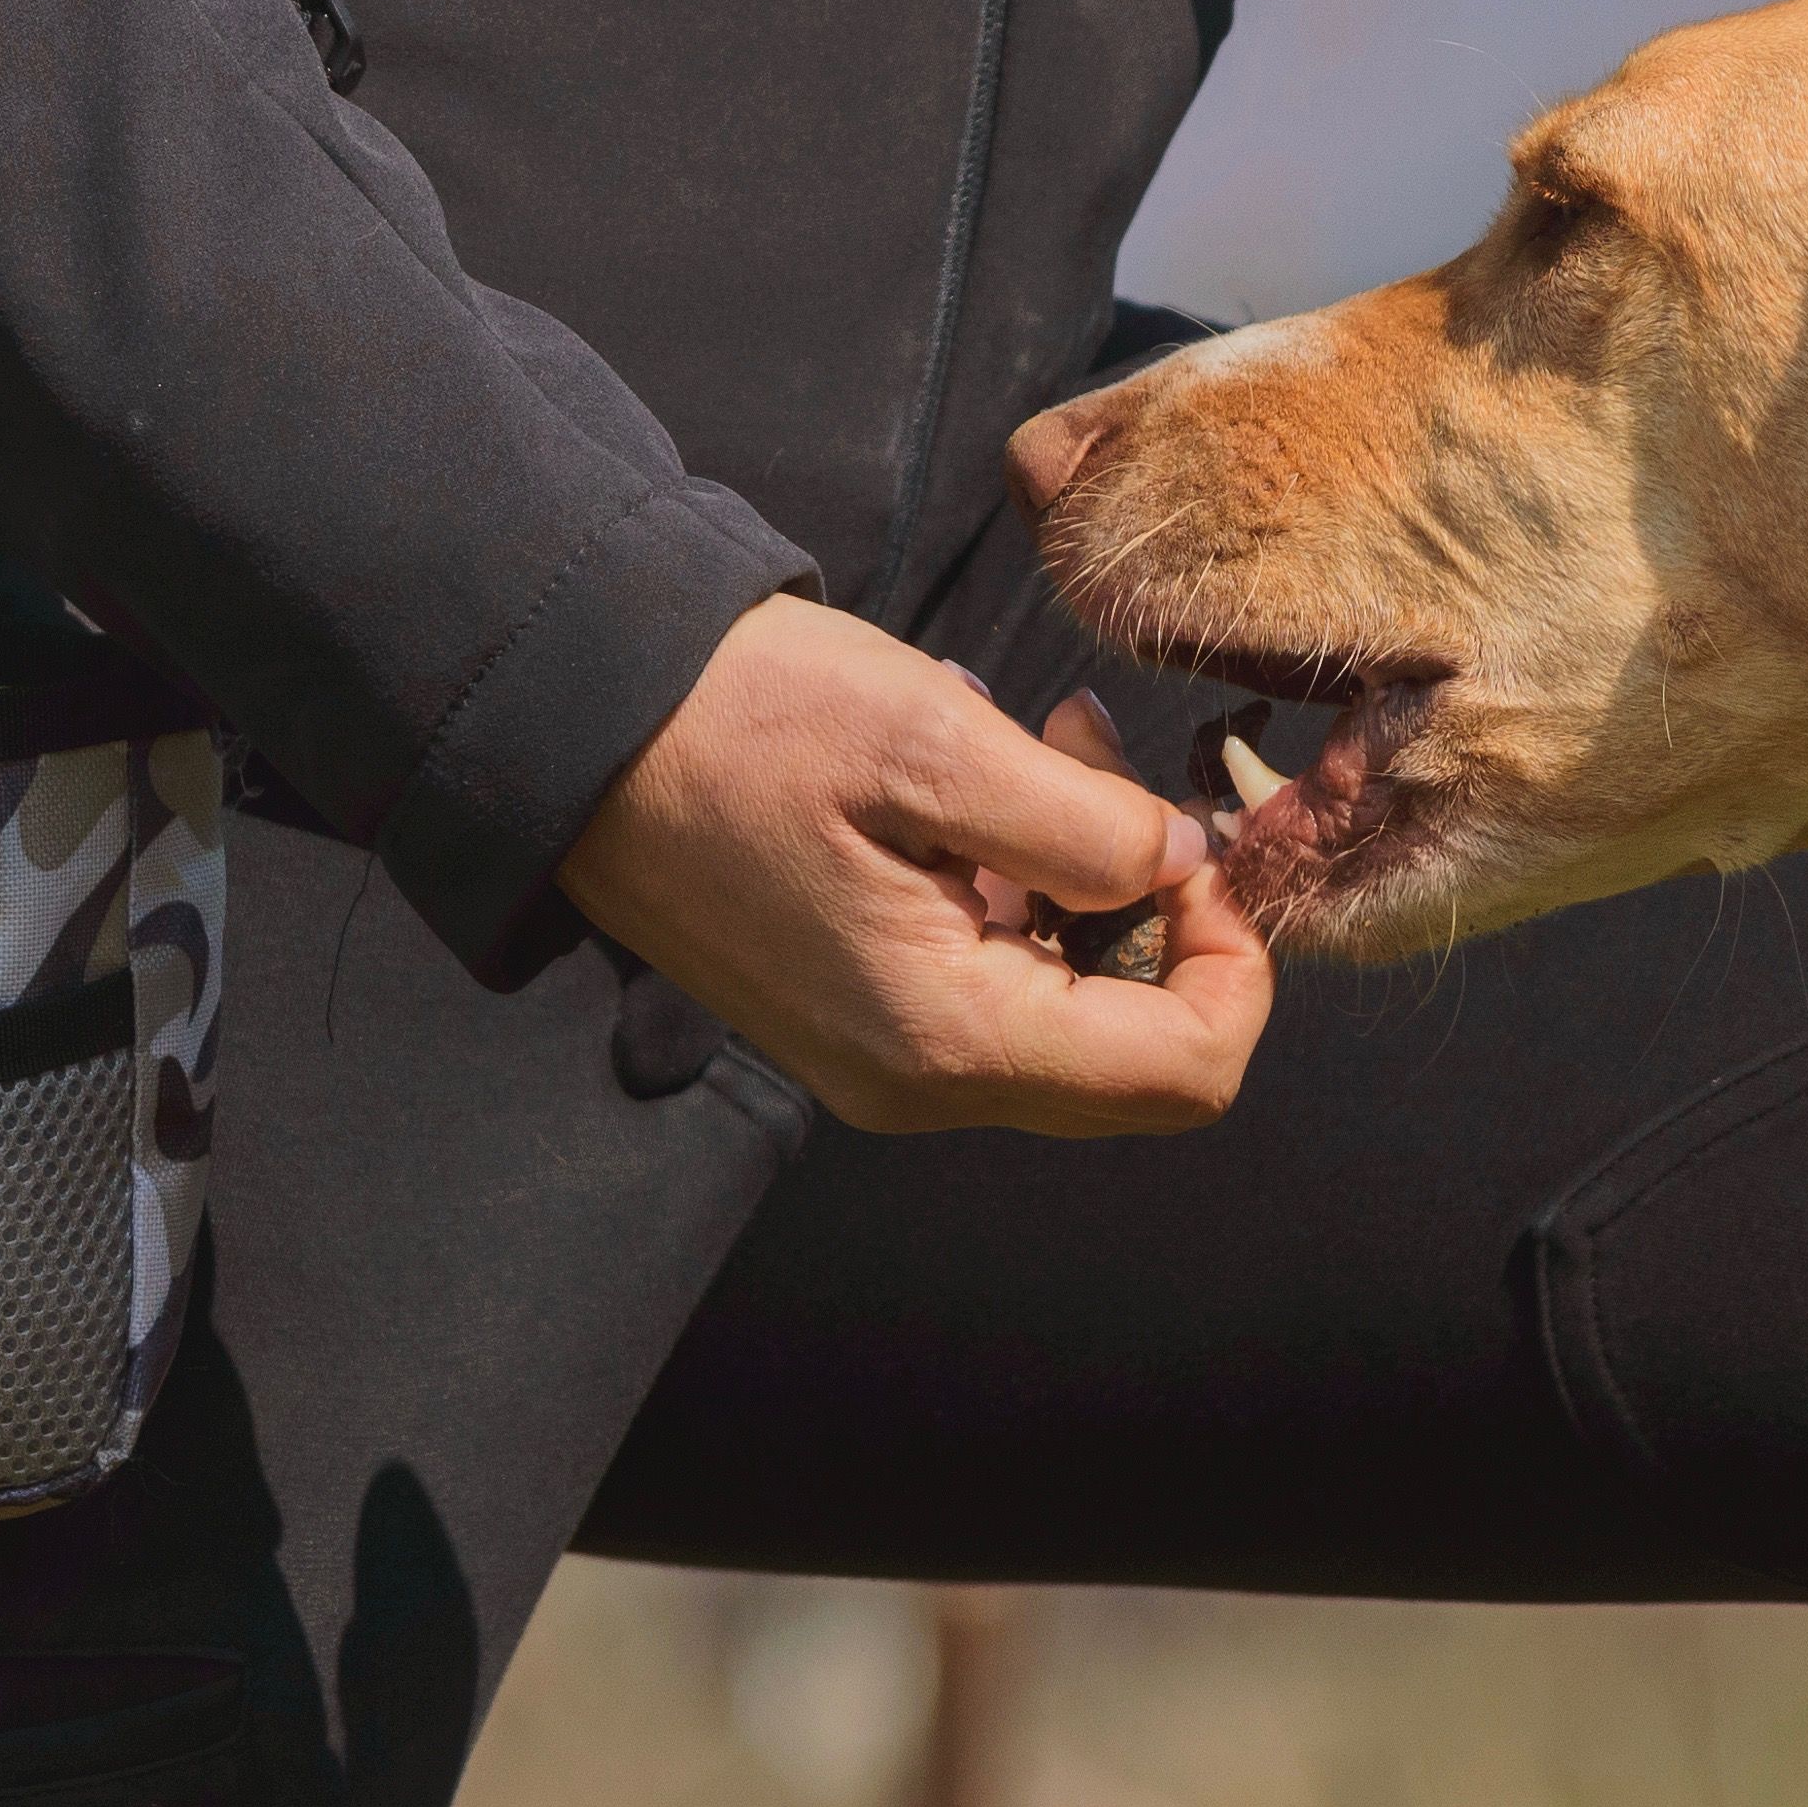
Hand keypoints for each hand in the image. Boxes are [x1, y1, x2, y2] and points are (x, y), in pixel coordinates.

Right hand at [559, 596, 1269, 1137]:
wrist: (573, 725)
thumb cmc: (739, 724)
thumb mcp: (933, 745)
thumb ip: (1084, 824)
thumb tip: (1179, 862)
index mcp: (949, 1040)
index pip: (1184, 1073)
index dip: (1234, 961)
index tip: (1196, 839)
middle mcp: (923, 1082)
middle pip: (1137, 1055)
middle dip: (1164, 911)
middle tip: (1111, 767)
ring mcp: (888, 1056)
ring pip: (1073, 1009)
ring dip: (1096, 882)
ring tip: (1046, 745)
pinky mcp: (862, 1011)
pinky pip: (1000, 980)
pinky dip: (1029, 886)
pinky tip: (987, 785)